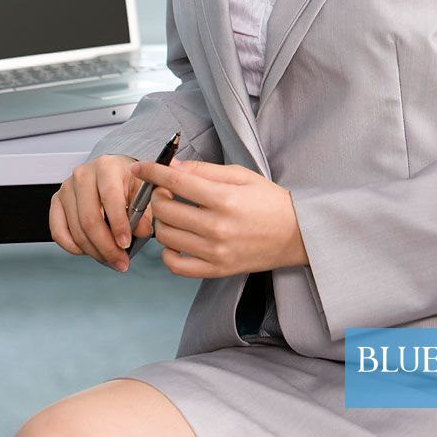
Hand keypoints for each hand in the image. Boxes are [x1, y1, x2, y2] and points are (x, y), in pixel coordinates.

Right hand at [49, 154, 152, 270]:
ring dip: (93, 251)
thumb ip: (144, 211)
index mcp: (107, 167)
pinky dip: (73, 247)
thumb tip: (141, 231)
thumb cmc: (126, 179)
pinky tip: (89, 250)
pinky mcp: (56, 201)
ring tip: (109, 258)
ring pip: (76, 229)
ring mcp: (67, 188)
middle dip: (106, 246)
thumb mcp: (142, 190)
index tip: (125, 244)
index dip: (118, 225)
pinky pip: (58, 231)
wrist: (112, 171)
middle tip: (120, 260)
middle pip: (90, 219)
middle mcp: (83, 175)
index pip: (110, 198)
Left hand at [130, 158, 308, 278]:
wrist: (296, 235)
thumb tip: (174, 166)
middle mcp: (217, 227)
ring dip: (161, 221)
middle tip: (164, 190)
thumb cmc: (270, 202)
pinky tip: (176, 240)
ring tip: (172, 213)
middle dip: (157, 195)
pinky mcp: (216, 270)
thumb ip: (205, 170)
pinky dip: (167, 252)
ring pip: (166, 236)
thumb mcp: (241, 176)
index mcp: (224, 199)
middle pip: (165, 209)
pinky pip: (175, 266)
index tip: (140, 166)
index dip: (153, 171)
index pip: (176, 181)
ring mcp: (215, 252)